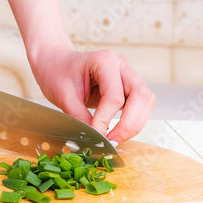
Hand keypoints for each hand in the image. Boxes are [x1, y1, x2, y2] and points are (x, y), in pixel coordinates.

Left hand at [28, 43, 156, 142]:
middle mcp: (122, 66)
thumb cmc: (57, 72)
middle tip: (113, 141)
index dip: (106, 119)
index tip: (96, 136)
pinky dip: (134, 121)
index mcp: (105, 61)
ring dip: (135, 123)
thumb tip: (93, 139)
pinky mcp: (128, 87)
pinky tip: (118, 131)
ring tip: (115, 138)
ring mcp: (128, 75)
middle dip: (130, 123)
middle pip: (141, 95)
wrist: (56, 63)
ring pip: (146, 101)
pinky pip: (141, 106)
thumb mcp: (63, 96)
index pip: (114, 96)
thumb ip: (79, 117)